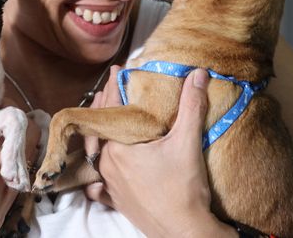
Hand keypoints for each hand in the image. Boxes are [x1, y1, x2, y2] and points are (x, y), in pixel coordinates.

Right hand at [0, 111, 39, 237]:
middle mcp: (6, 168)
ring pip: (23, 153)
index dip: (4, 106)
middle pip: (21, 134)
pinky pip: (17, 173)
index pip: (11, 119)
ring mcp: (10, 186)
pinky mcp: (8, 201)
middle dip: (9, 122)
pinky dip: (10, 163)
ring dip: (12, 142)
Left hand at [84, 66, 235, 237]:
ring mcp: (109, 185)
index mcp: (119, 148)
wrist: (184, 231)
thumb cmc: (184, 188)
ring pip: (95, 152)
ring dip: (98, 133)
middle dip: (104, 107)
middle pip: (99, 128)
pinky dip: (95, 171)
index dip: (114, 87)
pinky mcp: (116, 201)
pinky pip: (97, 183)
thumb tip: (198, 74)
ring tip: (103, 119)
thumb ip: (192, 105)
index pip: (111, 109)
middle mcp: (108, 165)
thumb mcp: (188, 142)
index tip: (116, 71)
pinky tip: (97, 168)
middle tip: (109, 89)